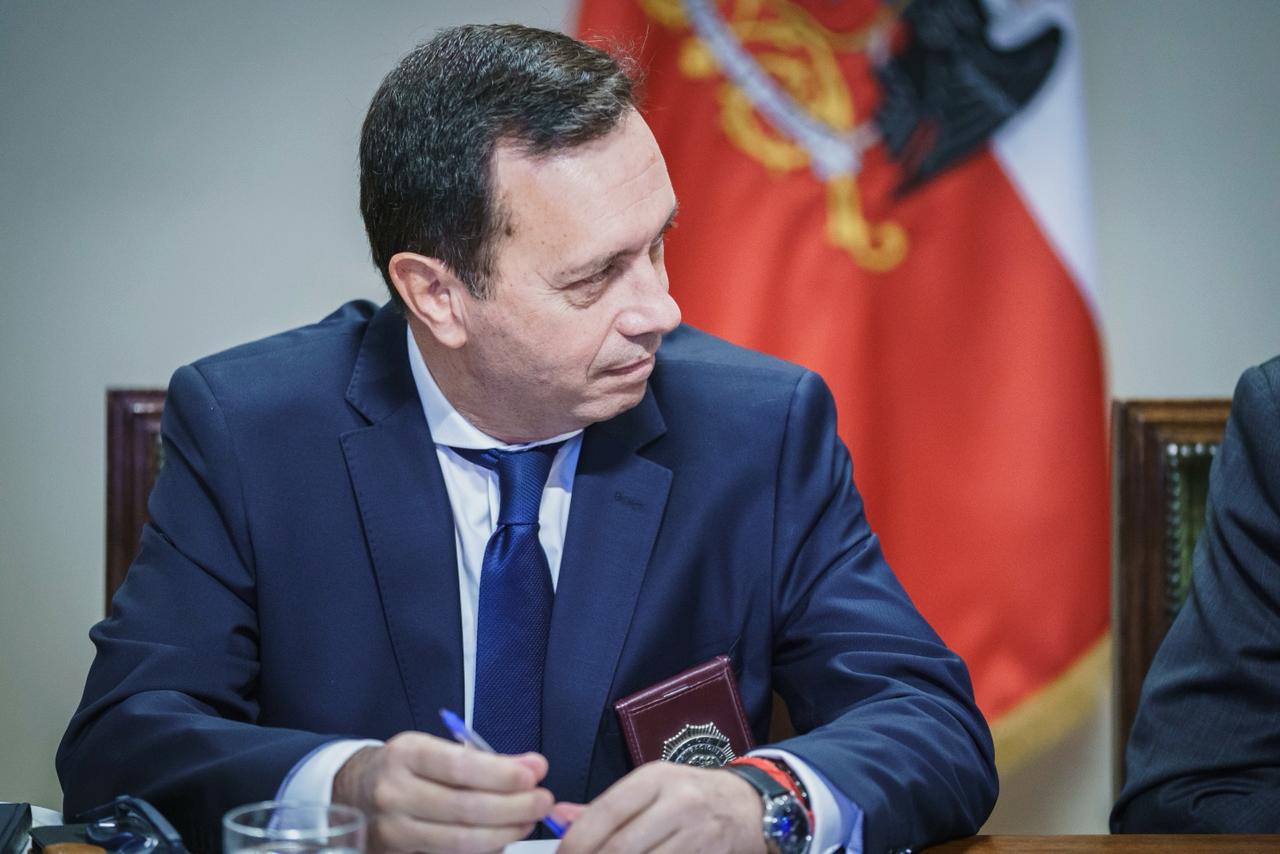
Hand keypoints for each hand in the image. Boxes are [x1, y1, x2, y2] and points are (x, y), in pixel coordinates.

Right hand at [332, 731, 553, 853]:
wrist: (355, 792)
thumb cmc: (405, 767)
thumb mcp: (435, 749)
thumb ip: (484, 759)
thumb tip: (531, 766)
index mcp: (406, 755)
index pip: (460, 766)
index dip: (501, 774)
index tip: (533, 774)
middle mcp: (395, 794)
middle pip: (464, 807)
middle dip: (513, 806)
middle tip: (542, 801)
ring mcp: (393, 831)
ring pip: (460, 840)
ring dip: (504, 832)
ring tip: (528, 820)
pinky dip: (484, 849)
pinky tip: (502, 838)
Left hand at [556, 762, 765, 853]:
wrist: (750, 806)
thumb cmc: (691, 796)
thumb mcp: (650, 789)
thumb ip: (604, 807)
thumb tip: (557, 818)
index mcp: (656, 778)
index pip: (606, 812)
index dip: (577, 841)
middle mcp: (678, 803)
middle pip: (621, 847)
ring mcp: (697, 834)